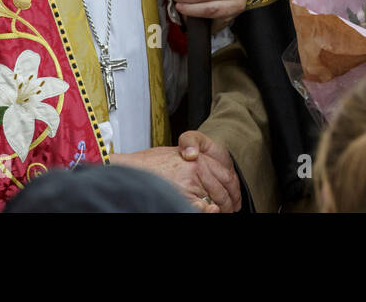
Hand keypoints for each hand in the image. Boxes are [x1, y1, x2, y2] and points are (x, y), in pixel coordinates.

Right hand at [111, 132, 240, 211]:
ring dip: (220, 207)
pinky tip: (211, 210)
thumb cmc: (150, 162)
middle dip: (229, 201)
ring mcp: (189, 182)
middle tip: (231, 209)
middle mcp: (197, 169)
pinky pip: (199, 206)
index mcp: (198, 159)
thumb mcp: (177, 154)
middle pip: (222, 189)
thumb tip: (205, 174)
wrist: (129, 167)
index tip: (235, 197)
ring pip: (214, 199)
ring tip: (223, 211)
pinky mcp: (180, 194)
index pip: (226, 175)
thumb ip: (194, 161)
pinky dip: (206, 209)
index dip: (233, 189)